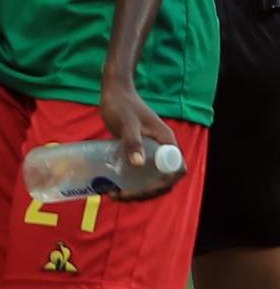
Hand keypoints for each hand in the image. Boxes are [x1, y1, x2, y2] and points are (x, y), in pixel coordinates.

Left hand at [98, 74, 182, 192]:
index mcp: (167, 142)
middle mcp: (162, 148)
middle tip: (121, 195)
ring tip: (115, 195)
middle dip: (146, 192)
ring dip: (138, 190)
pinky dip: (131, 182)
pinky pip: (141, 172)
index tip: (141, 190)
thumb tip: (138, 164)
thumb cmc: (121, 104)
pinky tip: (113, 186)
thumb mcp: (126, 123)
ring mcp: (151, 150)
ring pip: (152, 178)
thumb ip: (132, 141)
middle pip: (163, 179)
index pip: (176, 170)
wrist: (114, 92)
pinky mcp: (139, 151)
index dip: (162, 184)